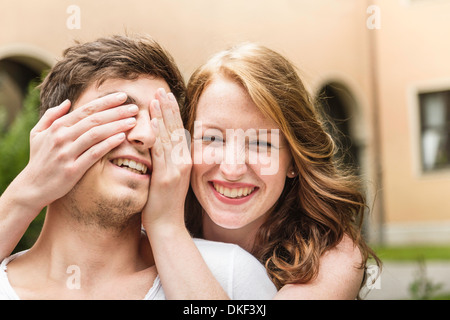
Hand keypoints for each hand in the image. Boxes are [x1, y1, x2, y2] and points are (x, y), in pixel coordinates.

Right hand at [17, 92, 137, 211]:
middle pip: (94, 120)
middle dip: (116, 112)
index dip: (106, 102)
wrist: (31, 188)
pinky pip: (94, 154)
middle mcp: (62, 137)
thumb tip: (68, 102)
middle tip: (135, 107)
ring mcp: (66, 153)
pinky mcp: (72, 170)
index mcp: (57, 127)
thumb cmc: (38, 159)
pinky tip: (122, 138)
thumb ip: (51, 116)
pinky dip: (108, 144)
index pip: (86, 110)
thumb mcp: (37, 134)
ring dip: (116, 126)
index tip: (122, 96)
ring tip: (133, 121)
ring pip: (96, 135)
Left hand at [142, 88, 191, 230]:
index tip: (165, 97)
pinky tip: (152, 122)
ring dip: (162, 116)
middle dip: (168, 109)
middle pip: (176, 130)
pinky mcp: (166, 177)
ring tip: (156, 98)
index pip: (178, 132)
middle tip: (161, 90)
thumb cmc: (164, 204)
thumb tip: (160, 146)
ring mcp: (176, 169)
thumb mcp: (170, 178)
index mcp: (184, 161)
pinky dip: (157, 135)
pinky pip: (161, 152)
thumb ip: (166, 161)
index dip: (172, 113)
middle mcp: (183, 162)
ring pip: (169, 137)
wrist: (167, 226)